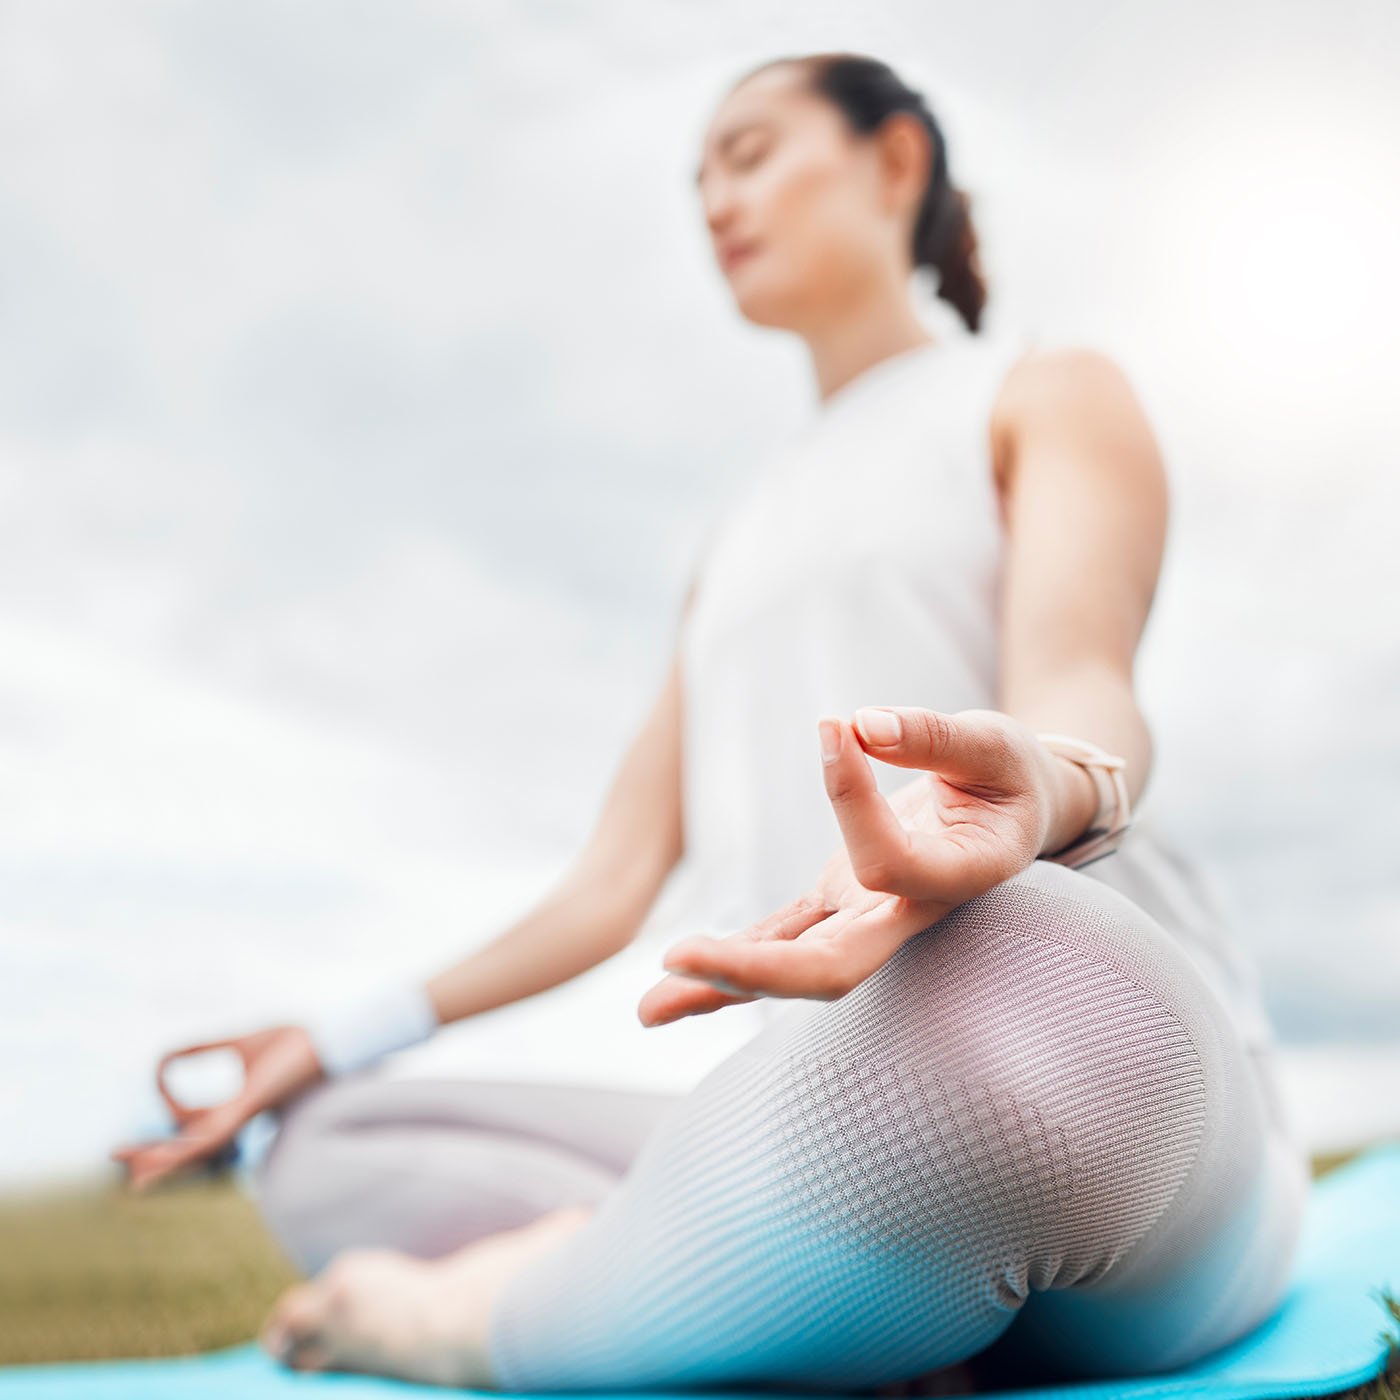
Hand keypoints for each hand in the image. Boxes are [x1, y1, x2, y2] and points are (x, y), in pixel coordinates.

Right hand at [110, 1025, 323, 1191]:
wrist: (327, 1039)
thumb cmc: (292, 1042)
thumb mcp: (238, 1043)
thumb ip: (204, 1047)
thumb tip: (168, 1052)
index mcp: (236, 1109)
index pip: (191, 1125)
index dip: (166, 1116)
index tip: (154, 1084)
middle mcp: (238, 1120)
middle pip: (187, 1147)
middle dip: (153, 1156)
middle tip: (117, 1159)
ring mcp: (241, 1118)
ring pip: (193, 1151)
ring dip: (160, 1162)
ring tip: (132, 1176)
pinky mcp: (247, 1110)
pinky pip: (208, 1137)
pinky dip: (180, 1151)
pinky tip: (158, 1162)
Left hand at [637, 707, 1057, 1024]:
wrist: (1018, 812)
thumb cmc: (1008, 773)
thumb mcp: (991, 742)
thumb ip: (933, 737)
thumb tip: (860, 724)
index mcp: (961, 877)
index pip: (888, 866)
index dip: (853, 800)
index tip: (837, 727)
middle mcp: (909, 915)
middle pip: (834, 968)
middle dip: (758, 970)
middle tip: (680, 956)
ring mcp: (868, 919)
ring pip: (796, 968)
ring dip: (722, 985)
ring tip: (645, 1010)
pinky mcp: (836, 906)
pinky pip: (780, 938)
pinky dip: (728, 960)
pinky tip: (667, 988)